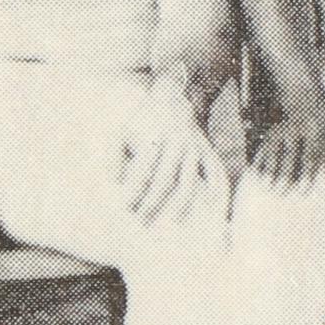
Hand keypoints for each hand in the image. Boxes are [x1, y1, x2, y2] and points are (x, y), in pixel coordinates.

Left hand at [117, 76, 226, 224]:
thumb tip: (112, 184)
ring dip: (179, 205)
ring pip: (188, 180)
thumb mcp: (121, 131)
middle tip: (141, 221)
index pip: (142, 172)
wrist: (169, 99)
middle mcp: (175, 142)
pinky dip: (212, 189)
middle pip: (164, 180)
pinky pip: (213, 171)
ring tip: (171, 224)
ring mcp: (193, 146)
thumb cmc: (140, 122)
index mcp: (153, 137)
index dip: (133, 192)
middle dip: (152, 204)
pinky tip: (209, 206)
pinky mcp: (205, 148)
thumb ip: (113, 156)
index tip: (124, 209)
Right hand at [252, 91, 324, 188]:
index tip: (302, 192)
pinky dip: (258, 158)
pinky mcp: (271, 126)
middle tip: (281, 194)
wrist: (305, 91)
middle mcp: (299, 126)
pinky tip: (254, 174)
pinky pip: (262, 144)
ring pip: (273, 149)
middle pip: (290, 154)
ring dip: (268, 169)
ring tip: (266, 187)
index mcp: (318, 130)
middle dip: (285, 175)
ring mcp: (283, 125)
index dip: (306, 174)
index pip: (311, 156)